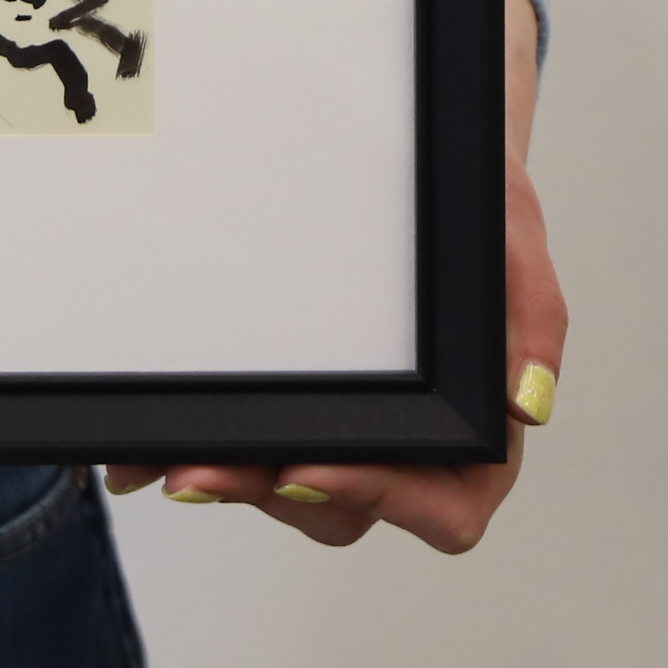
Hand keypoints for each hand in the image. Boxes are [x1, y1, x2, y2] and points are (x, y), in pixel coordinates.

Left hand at [107, 0, 564, 551]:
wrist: (418, 157)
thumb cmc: (474, 209)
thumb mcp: (511, 241)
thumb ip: (532, 320)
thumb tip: (528, 404)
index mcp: (475, 432)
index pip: (444, 508)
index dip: (380, 499)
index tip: (311, 468)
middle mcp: (406, 446)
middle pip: (344, 511)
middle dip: (270, 494)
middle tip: (205, 471)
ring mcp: (341, 429)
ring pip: (284, 491)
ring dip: (226, 481)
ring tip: (164, 460)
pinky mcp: (286, 403)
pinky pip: (243, 444)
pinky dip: (190, 451)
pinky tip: (135, 455)